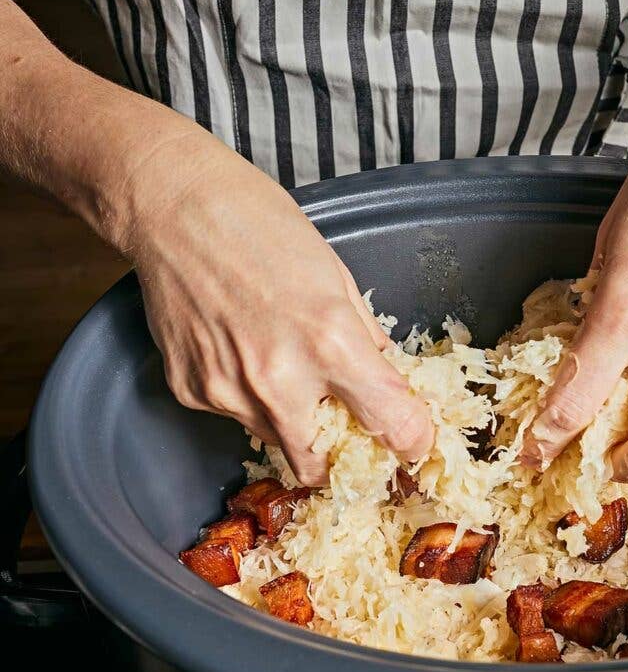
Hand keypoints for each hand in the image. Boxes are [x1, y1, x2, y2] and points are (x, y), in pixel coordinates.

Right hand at [120, 137, 433, 483]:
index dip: (409, 438)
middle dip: (338, 455)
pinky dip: (248, 397)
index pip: (391, 424)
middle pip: (320, 467)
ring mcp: (228, 391)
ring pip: (275, 441)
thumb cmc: (259, 224)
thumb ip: (363, 335)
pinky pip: (234, 414)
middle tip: (344, 426)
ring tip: (283, 365)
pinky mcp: (190, 390)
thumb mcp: (336, 274)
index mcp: (330, 343)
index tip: (411, 438)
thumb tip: (384, 375)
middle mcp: (280, 379)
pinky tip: (241, 349)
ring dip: (292, 421)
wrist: (173, 204)